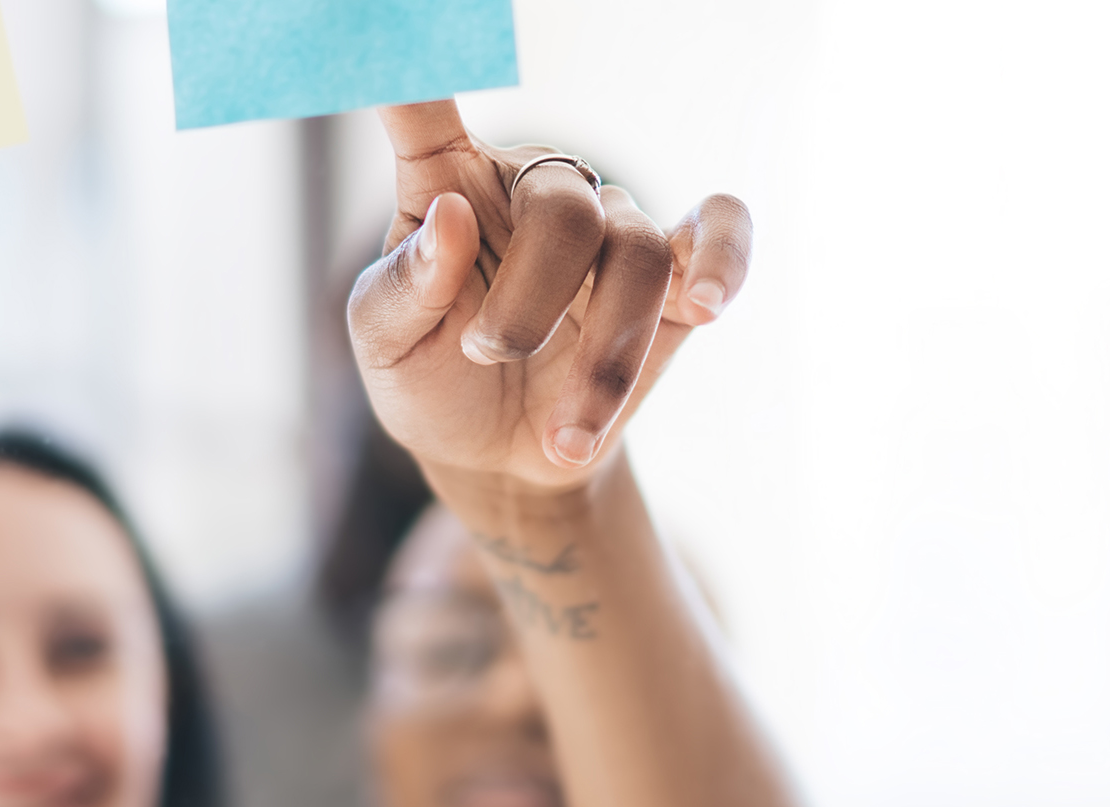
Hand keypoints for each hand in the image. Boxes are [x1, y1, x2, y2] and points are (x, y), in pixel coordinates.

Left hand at [351, 99, 752, 493]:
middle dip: (530, 301)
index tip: (385, 17)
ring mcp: (611, 228)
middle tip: (490, 356)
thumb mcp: (384, 346)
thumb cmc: (430, 381)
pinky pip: (721, 230)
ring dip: (605, 353)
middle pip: (564, 208)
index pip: (425, 110)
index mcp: (448, 184)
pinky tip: (708, 305)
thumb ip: (403, 289)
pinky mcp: (676, 276)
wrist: (502, 459)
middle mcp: (534, 190)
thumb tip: (451, 217)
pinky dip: (726, 260)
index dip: (414, 64)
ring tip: (563, 432)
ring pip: (636, 252)